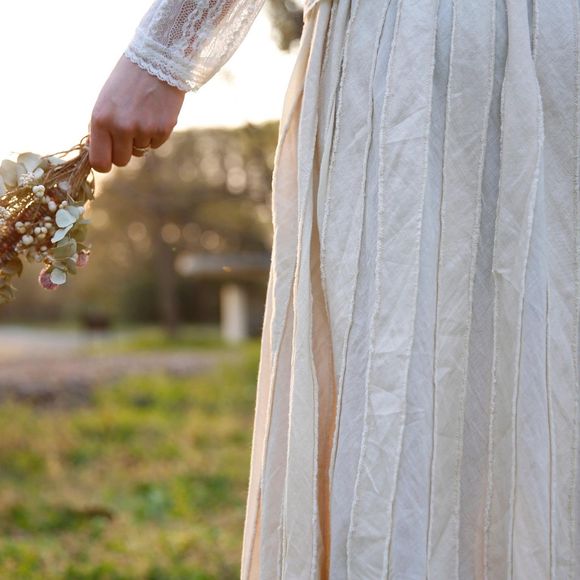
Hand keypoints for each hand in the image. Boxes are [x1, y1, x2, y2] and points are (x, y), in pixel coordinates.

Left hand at [89, 55, 185, 172]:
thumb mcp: (106, 101)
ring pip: (140, 151)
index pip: (99, 161)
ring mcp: (143, 130)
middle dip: (124, 151)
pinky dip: (155, 133)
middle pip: (121, 161)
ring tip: (143, 113)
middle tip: (128, 133)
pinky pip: (156, 144)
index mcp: (101, 119)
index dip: (104, 163)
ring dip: (141, 138)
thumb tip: (101, 153)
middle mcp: (121, 127)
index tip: (108, 159)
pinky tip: (155, 113)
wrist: (157, 61)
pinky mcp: (162, 130)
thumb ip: (102, 128)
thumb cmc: (127, 81)